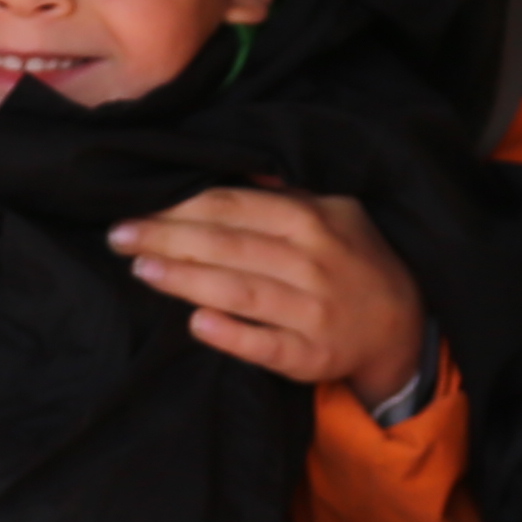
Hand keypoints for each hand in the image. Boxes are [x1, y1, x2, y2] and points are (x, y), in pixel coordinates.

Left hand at [112, 189, 426, 403]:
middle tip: (120, 235)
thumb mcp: (333, 211)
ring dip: (187, 280)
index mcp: (309, 220)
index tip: (136, 205)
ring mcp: (311, 311)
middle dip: (168, 238)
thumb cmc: (353, 258)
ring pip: (239, 292)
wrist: (402, 322)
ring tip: (143, 270)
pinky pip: (265, 345)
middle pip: (227, 245)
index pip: (233, 207)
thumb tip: (229, 166)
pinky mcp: (311, 355)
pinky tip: (197, 324)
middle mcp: (310, 263)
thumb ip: (283, 193)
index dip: (180, 205)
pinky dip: (232, 334)